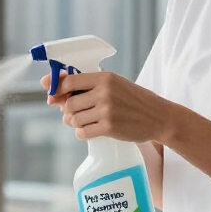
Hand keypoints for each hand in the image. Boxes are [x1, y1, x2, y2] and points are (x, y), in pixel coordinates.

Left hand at [40, 70, 172, 142]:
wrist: (158, 116)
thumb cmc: (134, 100)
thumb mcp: (114, 84)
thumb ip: (88, 87)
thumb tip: (53, 96)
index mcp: (104, 77)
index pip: (69, 81)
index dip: (55, 89)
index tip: (51, 96)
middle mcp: (104, 92)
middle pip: (69, 103)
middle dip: (68, 111)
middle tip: (75, 114)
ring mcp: (107, 110)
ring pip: (74, 119)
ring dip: (75, 123)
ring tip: (86, 122)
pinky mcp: (110, 127)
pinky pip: (83, 132)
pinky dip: (82, 133)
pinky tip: (89, 131)